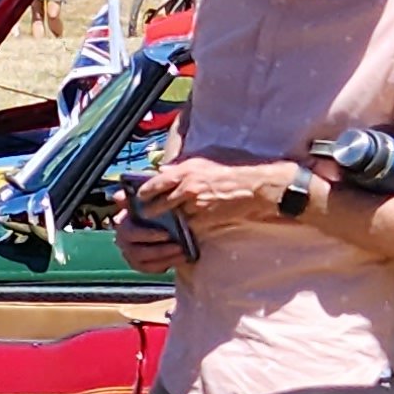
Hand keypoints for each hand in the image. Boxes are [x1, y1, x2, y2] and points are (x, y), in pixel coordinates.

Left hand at [147, 153, 317, 233]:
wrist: (256, 188)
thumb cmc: (232, 172)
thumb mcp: (204, 161)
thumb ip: (181, 168)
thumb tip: (162, 172)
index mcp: (185, 171)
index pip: (154, 183)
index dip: (142, 194)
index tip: (137, 199)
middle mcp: (187, 188)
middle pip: (157, 205)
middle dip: (149, 212)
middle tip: (143, 215)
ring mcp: (195, 207)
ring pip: (170, 219)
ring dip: (164, 223)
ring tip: (160, 225)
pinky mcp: (204, 222)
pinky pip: (186, 229)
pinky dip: (181, 231)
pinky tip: (179, 231)